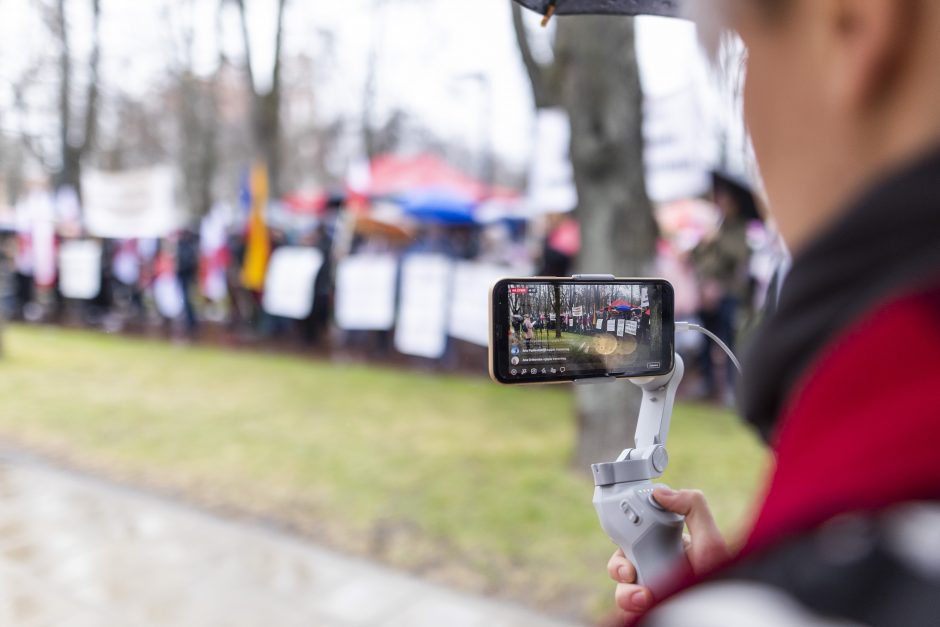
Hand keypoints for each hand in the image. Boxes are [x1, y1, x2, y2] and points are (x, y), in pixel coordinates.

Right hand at [607, 488, 730, 621]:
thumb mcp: (711, 539)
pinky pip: (625, 611)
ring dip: (626, 592)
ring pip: (621, 589)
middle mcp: (656, 569)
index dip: (626, 536)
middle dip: (620, 566)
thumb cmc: (723, 579)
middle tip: (630, 572)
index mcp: (667, 547)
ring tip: (644, 597)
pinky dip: (628, 609)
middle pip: (621, 562)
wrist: (724, 612)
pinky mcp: (649, 612)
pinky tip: (644, 607)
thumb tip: (660, 492)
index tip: (628, 538)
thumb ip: (692, 507)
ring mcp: (652, 592)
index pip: (635, 537)